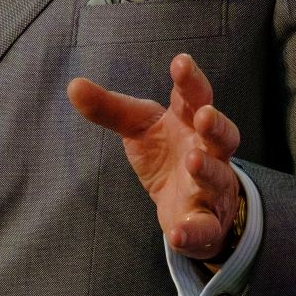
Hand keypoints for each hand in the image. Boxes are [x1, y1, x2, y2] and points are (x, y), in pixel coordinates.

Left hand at [67, 53, 242, 260]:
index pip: (193, 97)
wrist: (190, 204)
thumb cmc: (166, 152)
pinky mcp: (205, 223)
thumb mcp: (138, 128)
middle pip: (222, 135)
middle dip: (215, 124)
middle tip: (204, 116)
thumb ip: (109, 109)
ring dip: (207, 169)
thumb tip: (73, 86)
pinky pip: (205, 228)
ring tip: (193, 160)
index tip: (181, 63)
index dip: (190, 80)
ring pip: (218, 178)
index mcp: (189, 122)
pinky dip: (193, 232)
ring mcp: (210, 188)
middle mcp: (208, 151)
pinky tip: (177, 233)